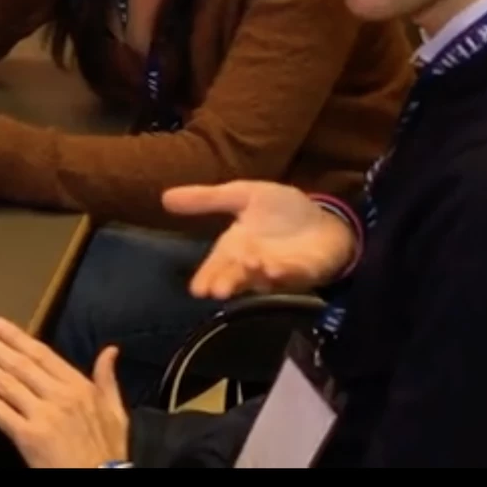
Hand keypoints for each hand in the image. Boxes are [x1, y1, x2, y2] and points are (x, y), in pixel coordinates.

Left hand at [0, 317, 127, 467]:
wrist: (101, 479)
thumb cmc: (109, 451)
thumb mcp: (116, 411)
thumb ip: (108, 379)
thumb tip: (110, 350)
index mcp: (79, 386)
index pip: (42, 354)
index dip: (16, 338)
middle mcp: (58, 396)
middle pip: (19, 364)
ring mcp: (42, 415)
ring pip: (5, 383)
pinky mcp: (28, 436)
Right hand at [163, 180, 357, 298]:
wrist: (322, 218)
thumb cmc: (280, 211)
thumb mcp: (242, 195)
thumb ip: (207, 199)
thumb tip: (164, 197)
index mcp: (235, 247)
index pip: (215, 265)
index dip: (206, 276)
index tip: (196, 289)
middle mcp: (253, 263)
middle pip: (236, 276)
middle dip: (227, 283)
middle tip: (215, 291)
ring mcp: (279, 270)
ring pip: (263, 278)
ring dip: (254, 278)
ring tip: (247, 270)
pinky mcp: (305, 271)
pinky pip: (293, 274)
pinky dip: (284, 274)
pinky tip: (275, 270)